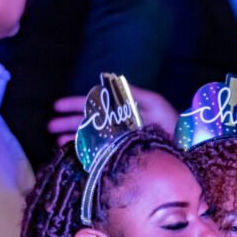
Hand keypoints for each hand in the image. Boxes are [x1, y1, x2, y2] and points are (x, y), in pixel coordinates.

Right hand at [47, 85, 178, 145]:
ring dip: (73, 138)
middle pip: (88, 122)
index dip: (75, 105)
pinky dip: (87, 152)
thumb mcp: (153, 102)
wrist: (187, 145)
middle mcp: (118, 125)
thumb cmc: (172, 121)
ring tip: (57, 141)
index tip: (57, 106)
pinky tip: (74, 154)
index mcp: (121, 110)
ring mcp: (119, 140)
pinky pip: (100, 153)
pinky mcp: (123, 155)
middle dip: (68, 123)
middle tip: (50, 127)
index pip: (93, 105)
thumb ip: (132, 93)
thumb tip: (108, 82)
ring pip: (91, 138)